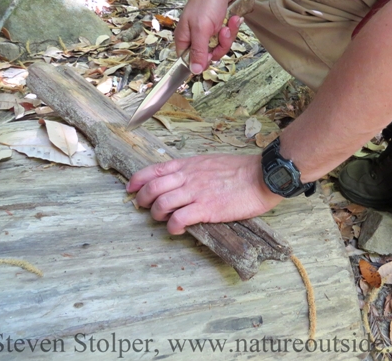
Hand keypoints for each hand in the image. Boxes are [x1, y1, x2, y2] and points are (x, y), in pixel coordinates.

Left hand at [126, 154, 282, 234]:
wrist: (261, 176)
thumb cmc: (240, 170)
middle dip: (141, 200)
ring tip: (163, 219)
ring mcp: (196, 192)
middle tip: (142, 208)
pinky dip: (172, 227)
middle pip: (152, 188)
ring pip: (161, 204)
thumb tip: (182, 179)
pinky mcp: (206, 208)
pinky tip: (178, 229)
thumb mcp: (211, 162)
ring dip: (156, 214)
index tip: (130, 189)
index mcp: (189, 165)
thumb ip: (194, 170)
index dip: (137, 180)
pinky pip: (178, 219)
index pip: (154, 170)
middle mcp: (188, 177)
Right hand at [175, 0, 243, 74]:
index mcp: (184, 38)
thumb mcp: (201, 29)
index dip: (202, 61)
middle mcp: (194, 36)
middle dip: (221, 45)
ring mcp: (208, 31)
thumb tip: (194, 71)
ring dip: (229, 34)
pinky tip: (233, 18)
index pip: (189, 61)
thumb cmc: (207, 0)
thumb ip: (198, 51)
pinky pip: (228, 36)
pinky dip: (232, 27)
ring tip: (229, 22)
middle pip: (209, 56)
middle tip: (223, 31)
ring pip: (221, 46)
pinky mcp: (219, 26)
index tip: (212, 54)